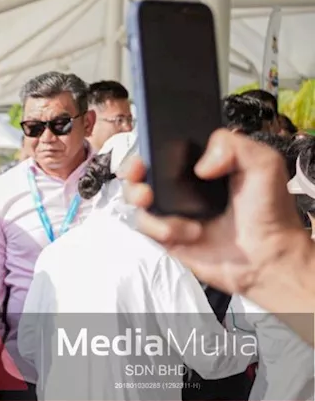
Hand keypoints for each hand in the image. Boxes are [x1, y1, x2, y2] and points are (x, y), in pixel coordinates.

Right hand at [122, 128, 310, 298]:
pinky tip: (187, 232)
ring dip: (139, 196)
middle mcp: (183, 186)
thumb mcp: (263, 164)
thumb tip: (199, 165)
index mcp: (203, 164)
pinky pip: (145, 226)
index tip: (147, 147)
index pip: (168, 147)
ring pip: (136, 197)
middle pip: (143, 170)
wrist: (266, 255)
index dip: (151, 144)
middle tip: (137, 173)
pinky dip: (158, 227)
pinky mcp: (166, 235)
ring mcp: (173, 210)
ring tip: (151, 200)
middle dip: (132, 169)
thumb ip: (234, 146)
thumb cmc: (269, 211)